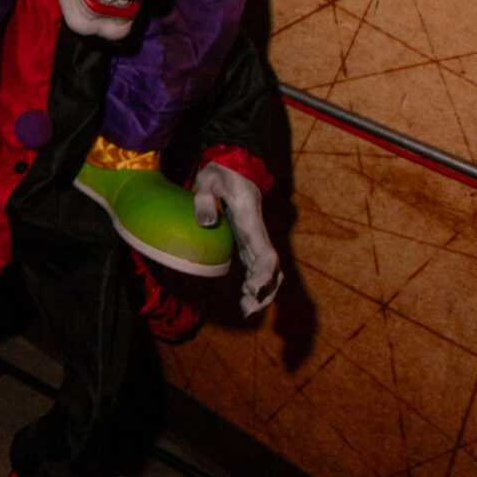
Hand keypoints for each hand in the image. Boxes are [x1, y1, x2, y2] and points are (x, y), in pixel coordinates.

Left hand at [193, 164, 280, 320]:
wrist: (235, 165)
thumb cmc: (221, 173)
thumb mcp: (209, 179)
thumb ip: (204, 198)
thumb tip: (207, 223)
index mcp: (251, 224)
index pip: (266, 254)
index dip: (263, 274)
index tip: (253, 289)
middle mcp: (258, 236)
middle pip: (272, 270)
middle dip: (265, 292)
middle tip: (247, 310)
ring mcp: (255, 240)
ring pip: (269, 272)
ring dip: (263, 293)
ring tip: (246, 310)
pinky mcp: (248, 243)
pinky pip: (258, 268)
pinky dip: (257, 285)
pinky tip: (246, 298)